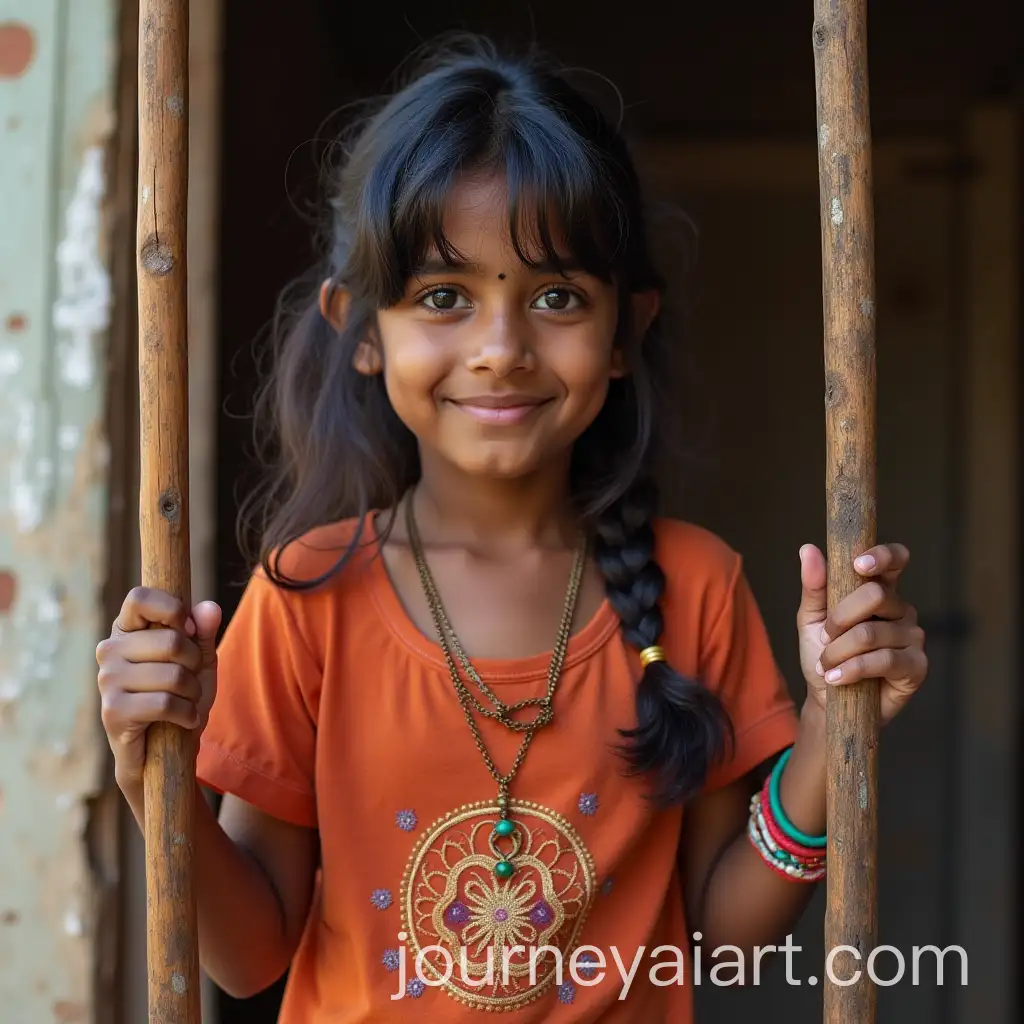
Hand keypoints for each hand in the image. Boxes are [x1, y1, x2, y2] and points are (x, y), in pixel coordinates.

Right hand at [96, 587, 220, 794]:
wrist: (166, 750)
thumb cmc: (181, 695)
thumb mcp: (200, 660)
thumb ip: (204, 631)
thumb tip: (208, 607)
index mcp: (127, 629)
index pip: (140, 597)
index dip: (173, 609)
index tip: (189, 629)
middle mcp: (110, 650)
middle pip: (170, 640)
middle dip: (194, 663)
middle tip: (190, 679)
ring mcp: (107, 680)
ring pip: (172, 674)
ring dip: (192, 692)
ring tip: (187, 701)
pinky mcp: (112, 711)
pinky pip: (165, 703)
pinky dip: (187, 713)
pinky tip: (184, 719)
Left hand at [796, 543, 926, 724]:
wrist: (827, 700)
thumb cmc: (823, 655)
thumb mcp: (811, 619)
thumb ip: (814, 586)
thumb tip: (808, 548)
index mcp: (880, 591)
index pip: (895, 560)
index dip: (882, 556)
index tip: (858, 565)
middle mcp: (901, 610)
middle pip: (875, 595)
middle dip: (839, 618)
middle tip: (825, 636)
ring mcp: (913, 637)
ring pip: (871, 633)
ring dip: (838, 651)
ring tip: (827, 665)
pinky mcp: (917, 666)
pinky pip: (884, 660)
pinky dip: (852, 669)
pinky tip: (836, 678)